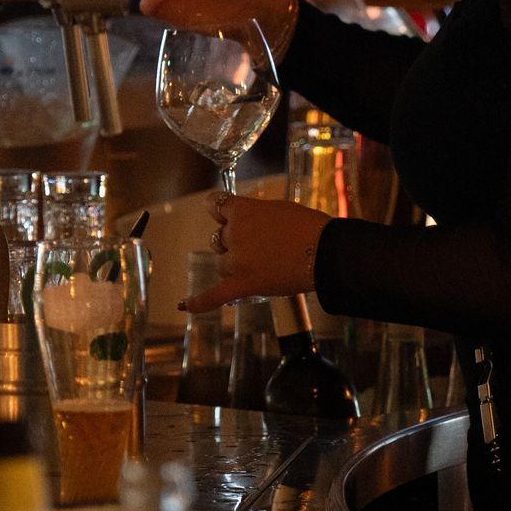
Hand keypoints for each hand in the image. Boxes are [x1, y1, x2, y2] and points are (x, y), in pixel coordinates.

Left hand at [181, 195, 328, 312]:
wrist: (326, 253)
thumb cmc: (309, 227)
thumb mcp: (279, 209)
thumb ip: (256, 215)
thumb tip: (248, 224)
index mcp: (243, 210)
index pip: (216, 205)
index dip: (221, 210)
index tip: (224, 214)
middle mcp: (235, 234)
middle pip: (220, 238)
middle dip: (235, 241)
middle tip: (263, 244)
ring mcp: (237, 261)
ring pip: (222, 263)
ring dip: (235, 263)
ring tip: (263, 264)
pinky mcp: (244, 284)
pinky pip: (215, 295)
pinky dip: (199, 302)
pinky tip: (184, 305)